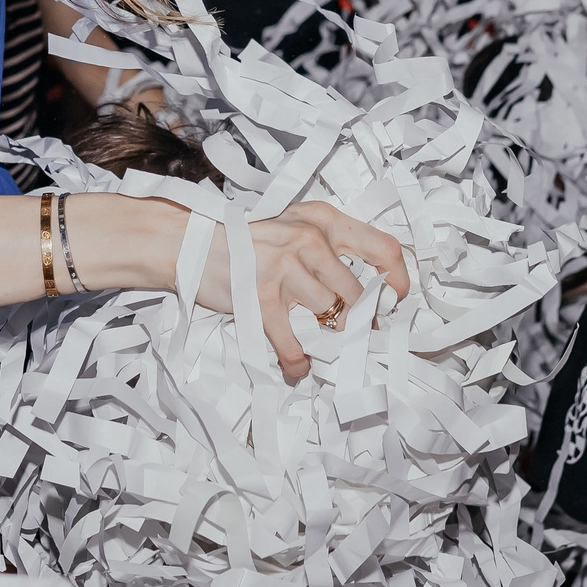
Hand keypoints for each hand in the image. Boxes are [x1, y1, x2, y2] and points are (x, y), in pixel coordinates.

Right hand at [198, 200, 410, 383]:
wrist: (188, 242)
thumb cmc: (244, 238)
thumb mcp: (292, 224)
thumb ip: (327, 246)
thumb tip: (365, 286)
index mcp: (322, 220)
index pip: (384, 249)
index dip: (398, 280)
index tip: (394, 300)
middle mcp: (308, 240)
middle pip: (358, 294)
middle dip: (361, 320)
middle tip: (354, 332)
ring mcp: (285, 269)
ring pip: (332, 318)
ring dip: (331, 341)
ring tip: (323, 348)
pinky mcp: (261, 298)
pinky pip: (294, 344)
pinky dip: (299, 362)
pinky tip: (298, 366)